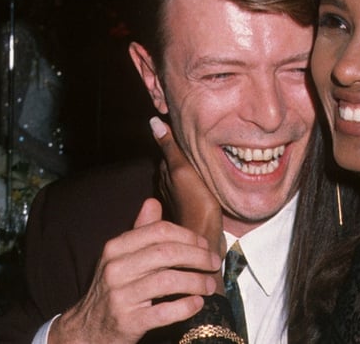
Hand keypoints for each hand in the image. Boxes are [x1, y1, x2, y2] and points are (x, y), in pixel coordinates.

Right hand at [49, 199, 220, 343]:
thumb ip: (139, 231)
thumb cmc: (113, 289)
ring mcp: (120, 296)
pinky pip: (164, 312)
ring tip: (210, 285)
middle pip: (166, 253)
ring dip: (196, 282)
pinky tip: (197, 304)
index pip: (159, 231)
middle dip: (198, 256)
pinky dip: (186, 307)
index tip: (205, 244)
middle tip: (214, 263)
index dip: (187, 235)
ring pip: (168, 281)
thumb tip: (153, 202)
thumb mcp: (119, 257)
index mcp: (116, 248)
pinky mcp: (128, 322)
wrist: (87, 330)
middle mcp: (115, 269)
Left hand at [151, 116, 225, 258]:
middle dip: (182, 150)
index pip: (167, 148)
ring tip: (204, 152)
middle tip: (196, 134)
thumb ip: (170, 147)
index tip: (183, 121)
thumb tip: (153, 121)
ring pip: (182, 174)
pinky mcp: (193, 207)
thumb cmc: (195, 204)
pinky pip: (192, 185)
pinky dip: (196, 179)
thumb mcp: (182, 170)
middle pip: (174, 161)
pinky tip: (206, 178)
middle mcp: (169, 183)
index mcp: (166, 172)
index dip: (173, 136)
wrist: (205, 238)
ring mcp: (181, 196)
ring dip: (190, 165)